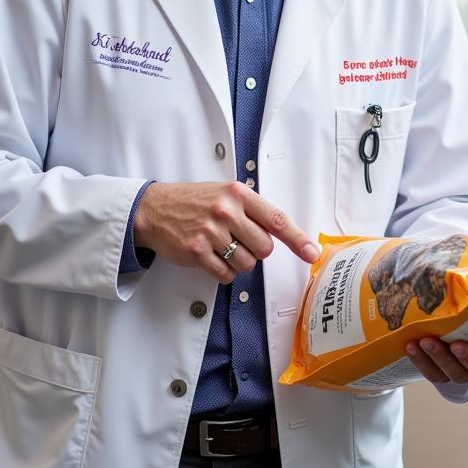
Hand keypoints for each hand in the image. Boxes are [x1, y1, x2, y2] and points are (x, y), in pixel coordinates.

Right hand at [134, 180, 319, 282]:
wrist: (155, 209)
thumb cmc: (196, 201)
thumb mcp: (226, 193)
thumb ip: (252, 209)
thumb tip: (282, 233)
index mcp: (239, 194)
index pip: (276, 219)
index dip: (298, 239)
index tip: (311, 253)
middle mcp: (226, 211)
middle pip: (265, 248)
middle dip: (257, 250)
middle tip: (239, 240)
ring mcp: (211, 232)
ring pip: (247, 264)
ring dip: (240, 262)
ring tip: (223, 247)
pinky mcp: (197, 252)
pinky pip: (226, 274)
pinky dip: (224, 272)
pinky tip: (213, 258)